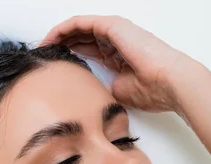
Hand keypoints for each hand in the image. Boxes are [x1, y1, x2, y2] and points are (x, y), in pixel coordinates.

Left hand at [41, 15, 194, 112]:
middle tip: (41, 57)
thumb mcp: (120, 92)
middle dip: (59, 45)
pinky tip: (50, 39)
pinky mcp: (111, 25)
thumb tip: (90, 92)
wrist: (169, 82)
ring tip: (41, 47)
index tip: (52, 68)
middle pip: (80, 37)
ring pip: (78, 28)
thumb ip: (104, 87)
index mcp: (118, 55)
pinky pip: (80, 23)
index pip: (88, 51)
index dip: (69, 56)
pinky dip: (63, 29)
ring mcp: (113, 30)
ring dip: (57, 36)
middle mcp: (115, 39)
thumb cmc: (152, 90)